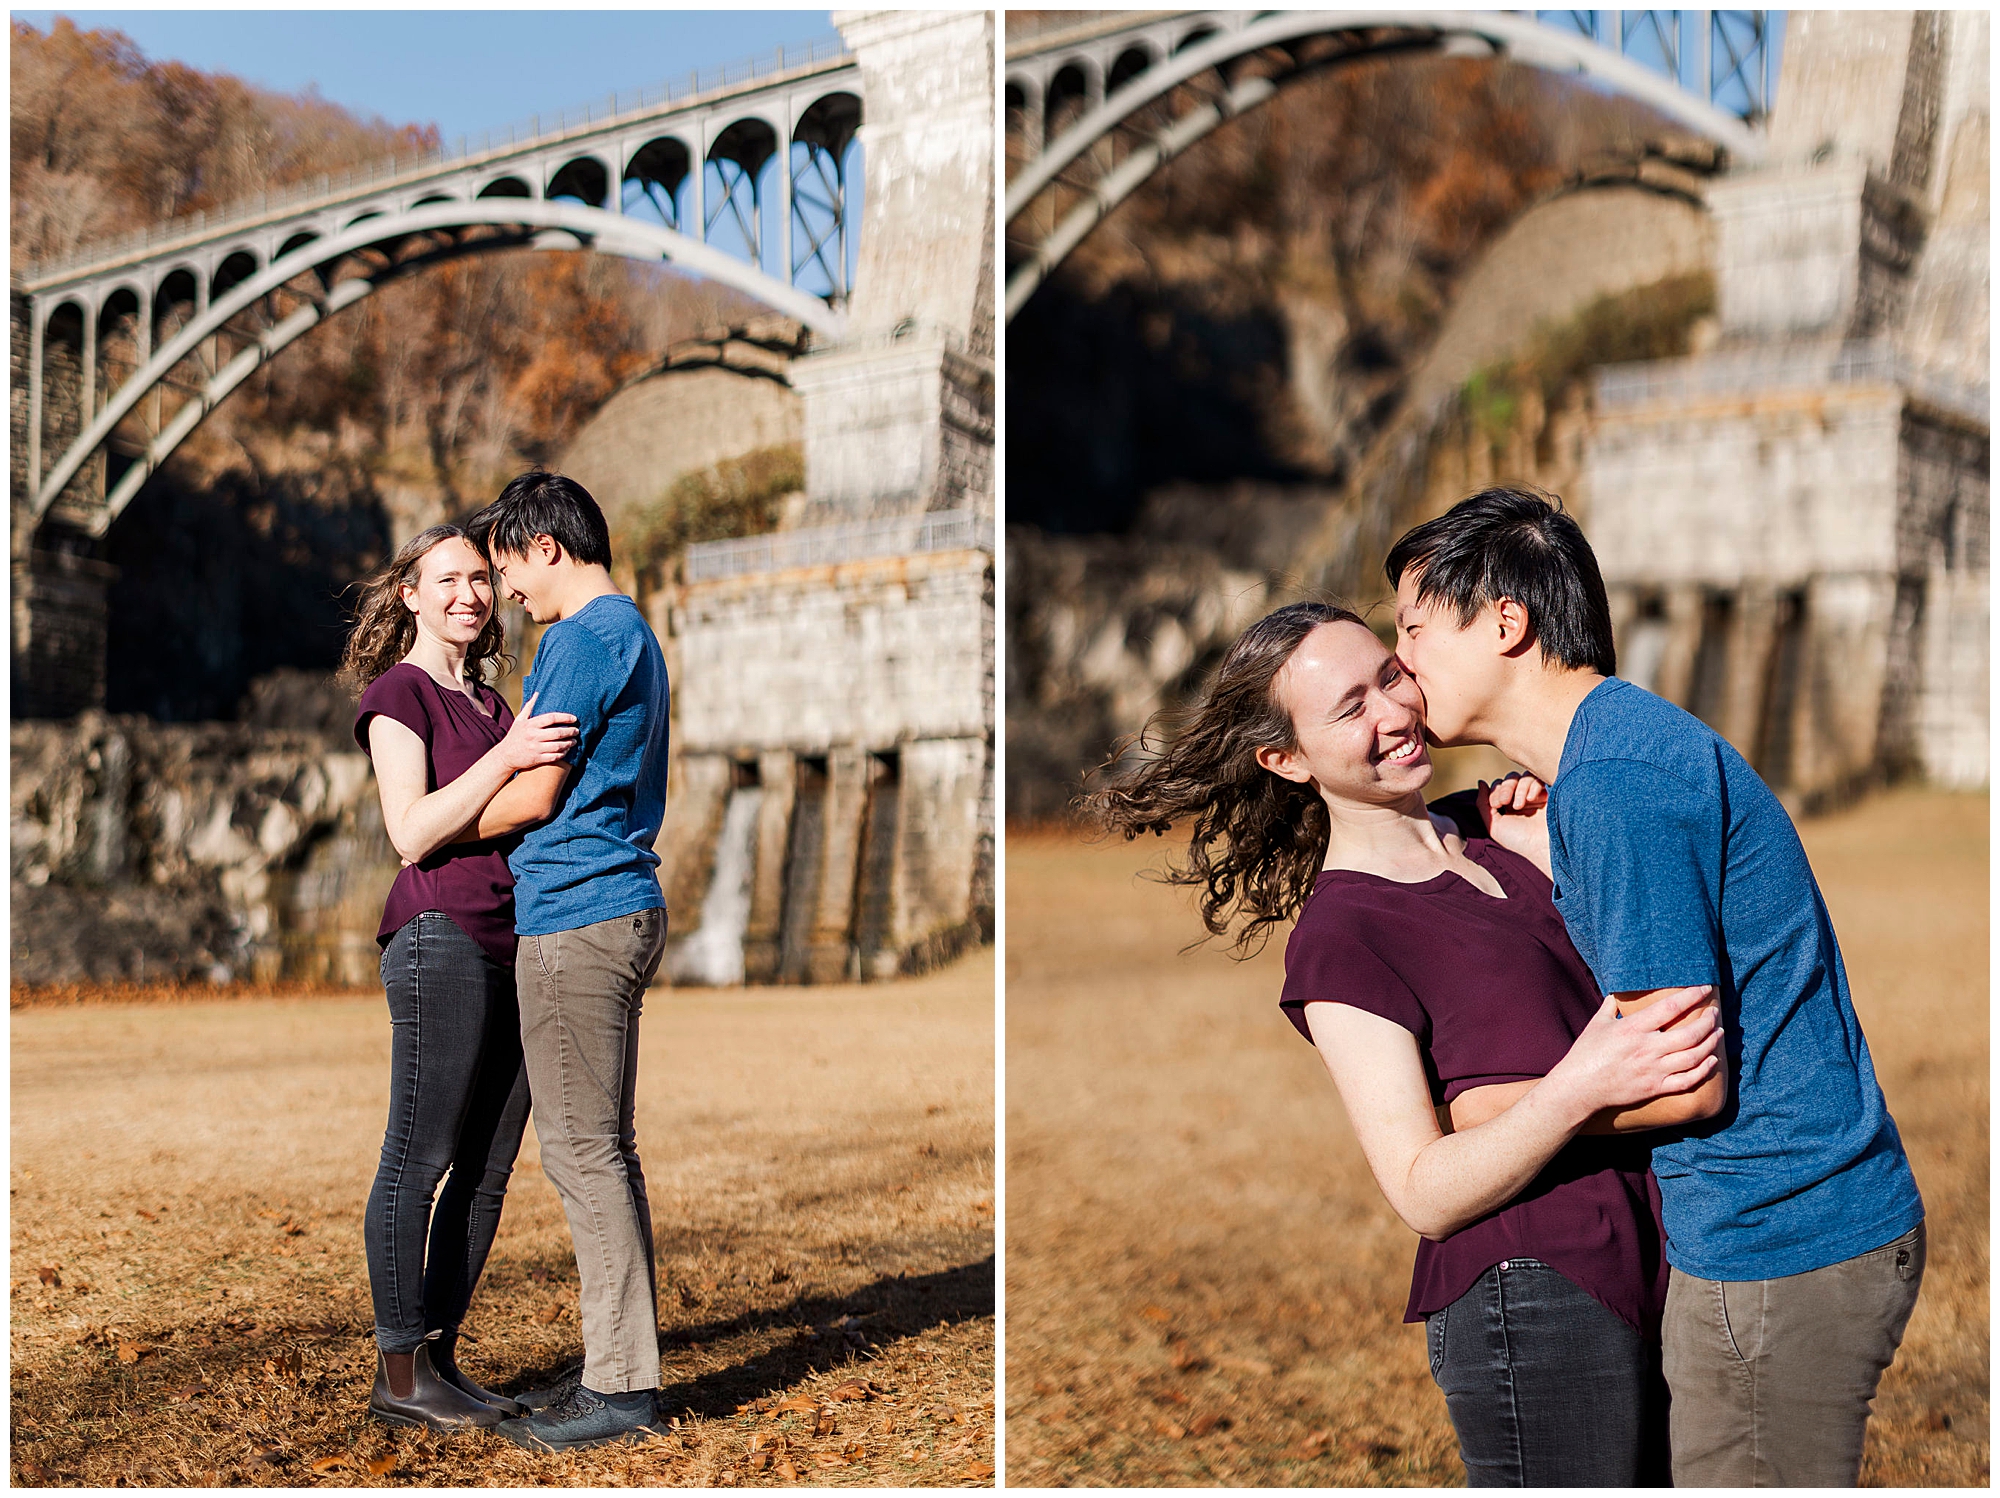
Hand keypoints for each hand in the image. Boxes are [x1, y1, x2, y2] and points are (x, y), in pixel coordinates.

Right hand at [495, 691, 577, 771]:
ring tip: (574, 741)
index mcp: (530, 724)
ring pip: (558, 746)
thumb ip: (529, 707)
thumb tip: (537, 693)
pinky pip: (554, 757)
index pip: (551, 718)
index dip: (565, 717)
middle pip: (557, 733)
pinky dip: (563, 753)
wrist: (505, 756)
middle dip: (570, 731)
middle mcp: (533, 736)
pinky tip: (566, 750)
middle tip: (577, 731)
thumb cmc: (515, 736)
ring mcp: (535, 748)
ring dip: (569, 743)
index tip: (574, 719)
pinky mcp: (537, 759)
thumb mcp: (519, 720)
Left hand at [1479, 772, 1549, 871]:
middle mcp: (1524, 798)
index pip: (1500, 785)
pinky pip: (1540, 779)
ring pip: (1525, 777)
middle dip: (1505, 787)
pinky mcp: (1551, 793)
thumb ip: (1483, 804)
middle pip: (1511, 778)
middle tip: (1504, 802)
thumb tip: (1481, 782)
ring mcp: (1538, 795)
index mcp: (1510, 805)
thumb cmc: (1519, 841)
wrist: (1542, 848)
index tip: (1496, 805)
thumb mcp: (1494, 825)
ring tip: (1519, 805)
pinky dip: (1532, 785)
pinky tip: (1531, 799)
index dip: (1495, 790)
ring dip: (1518, 788)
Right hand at [1542, 986, 1720, 1123]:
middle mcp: (1647, 1048)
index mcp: (1632, 1028)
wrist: (1580, 1087)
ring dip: (1711, 1043)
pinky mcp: (1656, 1088)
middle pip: (1689, 1033)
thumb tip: (1619, 992)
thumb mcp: (1597, 1023)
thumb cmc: (1586, 1053)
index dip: (1692, 996)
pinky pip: (1687, 1080)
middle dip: (1708, 1021)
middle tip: (1715, 1014)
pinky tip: (1712, 1060)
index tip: (1704, 988)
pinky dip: (1704, 1070)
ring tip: (1718, 1033)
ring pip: (1693, 1056)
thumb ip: (1611, 1005)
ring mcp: (1653, 1070)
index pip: (1670, 1007)